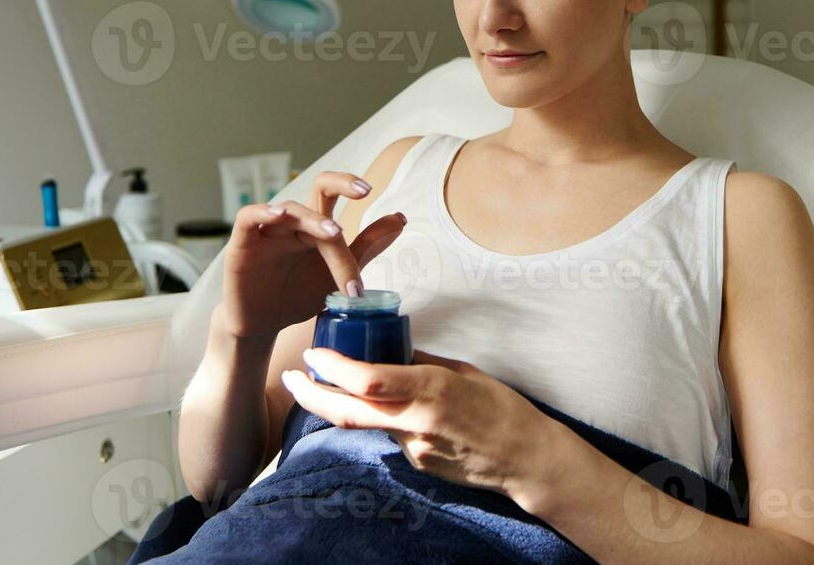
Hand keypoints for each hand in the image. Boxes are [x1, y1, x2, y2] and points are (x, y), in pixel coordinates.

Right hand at [218, 171, 406, 339]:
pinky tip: (279, 214)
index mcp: (316, 226)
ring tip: (334, 234)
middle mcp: (293, 222)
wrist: (263, 326)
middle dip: (340, 184)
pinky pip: (248, 218)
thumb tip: (400, 219)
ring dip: (313, 219)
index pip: (334, 197)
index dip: (352, 191)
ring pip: (290, 209)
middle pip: (315, 188)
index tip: (373, 194)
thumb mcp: (336, 274)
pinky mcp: (242, 246)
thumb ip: (365, 247)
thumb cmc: (297, 295)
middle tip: (363, 192)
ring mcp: (267, 231)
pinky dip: (262, 211)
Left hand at [281, 348, 565, 501]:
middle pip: (350, 412)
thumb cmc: (499, 406)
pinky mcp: (415, 464)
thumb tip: (387, 350)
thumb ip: (419, 363)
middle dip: (313, 395)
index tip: (313, 355)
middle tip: (291, 377)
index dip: (335, 369)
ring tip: (334, 383)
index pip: (370, 381)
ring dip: (347, 405)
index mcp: (432, 389)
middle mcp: (418, 421)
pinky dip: (383, 420)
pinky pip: (389, 436)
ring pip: (368, 424)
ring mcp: (414, 449)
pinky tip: (399, 412)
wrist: (522, 457)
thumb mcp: (460, 371)